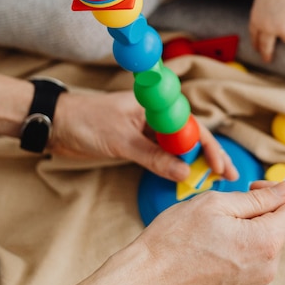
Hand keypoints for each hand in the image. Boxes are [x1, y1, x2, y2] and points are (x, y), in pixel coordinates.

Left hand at [50, 90, 237, 182]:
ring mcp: (147, 129)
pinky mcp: (138, 142)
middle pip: (190, 136)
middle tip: (229, 176)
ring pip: (178, 147)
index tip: (219, 166)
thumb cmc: (85, 121)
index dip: (208, 146)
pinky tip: (186, 178)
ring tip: (214, 180)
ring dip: (195, 162)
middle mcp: (155, 115)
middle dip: (210, 155)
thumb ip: (152, 156)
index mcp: (155, 104)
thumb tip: (183, 172)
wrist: (55, 123)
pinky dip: (176, 166)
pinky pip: (163, 154)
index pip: (191, 125)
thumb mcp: (121, 140)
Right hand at [65, 181, 284, 284]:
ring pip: (267, 245)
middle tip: (234, 202)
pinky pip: (253, 262)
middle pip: (284, 229)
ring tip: (218, 226)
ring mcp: (256, 284)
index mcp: (265, 242)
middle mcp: (267, 268)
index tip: (259, 187)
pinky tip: (215, 244)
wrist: (148, 277)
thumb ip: (258, 198)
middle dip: (265, 210)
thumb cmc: (174, 239)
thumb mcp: (216, 204)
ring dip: (251, 229)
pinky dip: (241, 248)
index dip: (283, 193)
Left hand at [249, 0, 284, 61]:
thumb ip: (262, 13)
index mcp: (257, 19)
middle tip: (267, 59)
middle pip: (266, 46)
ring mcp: (284, 32)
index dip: (256, 43)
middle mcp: (268, 29)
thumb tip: (266, 23)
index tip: (258, 50)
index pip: (255, 36)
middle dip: (266, 54)